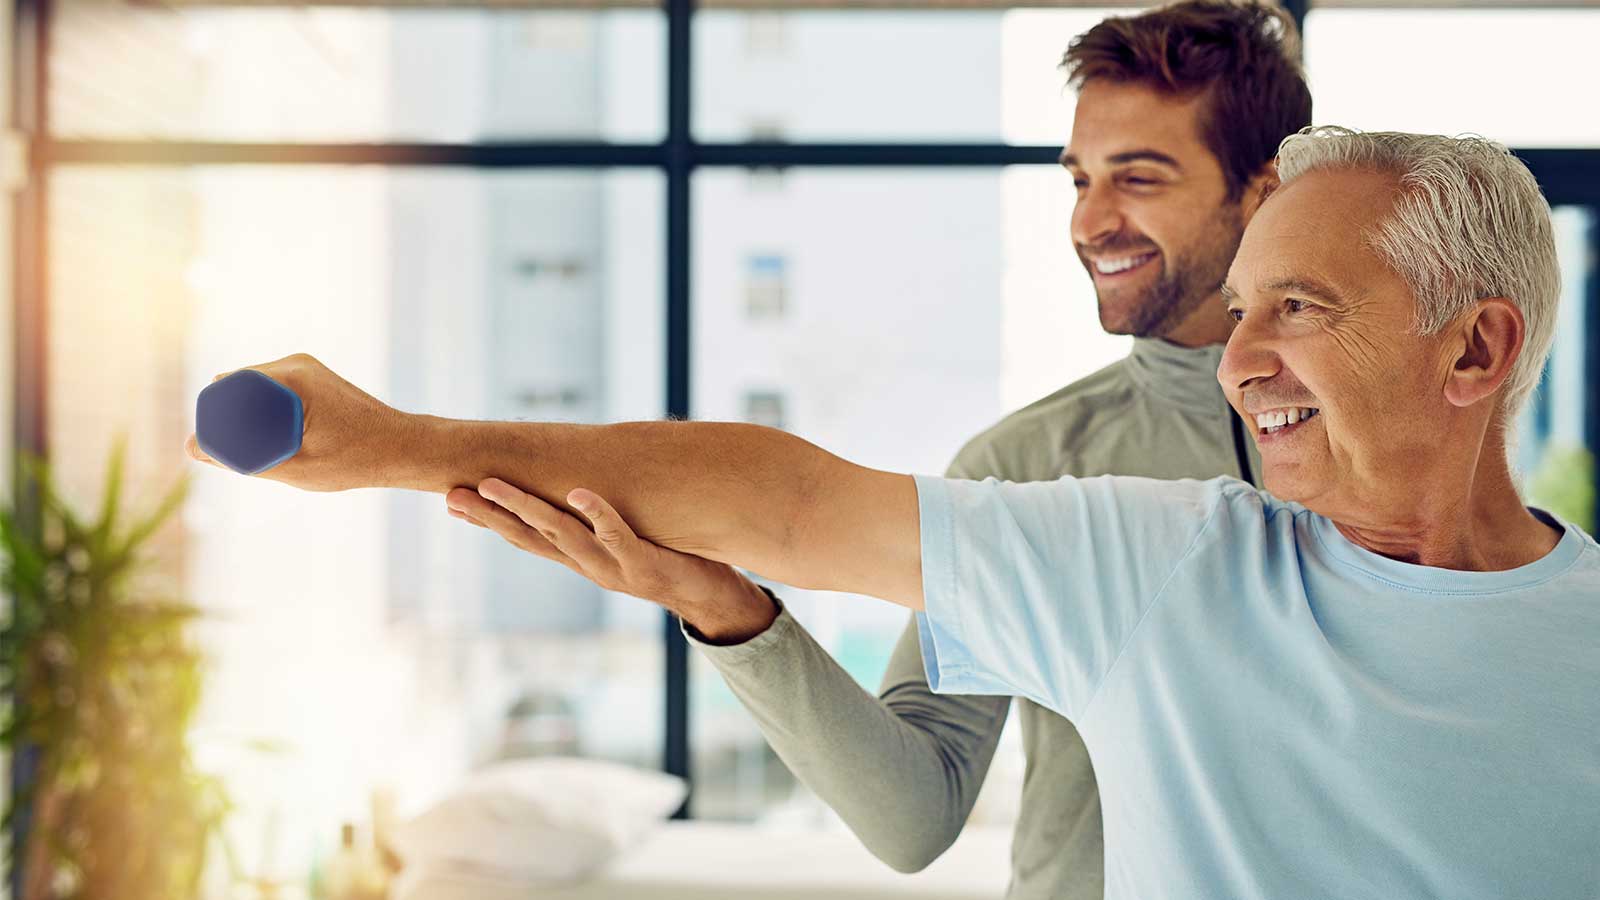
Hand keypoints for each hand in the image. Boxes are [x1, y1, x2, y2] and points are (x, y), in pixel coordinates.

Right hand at [184, 353, 406, 492]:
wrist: (403, 448)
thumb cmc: (354, 460)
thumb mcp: (293, 466)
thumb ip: (241, 459)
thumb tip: (192, 449)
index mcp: (291, 377)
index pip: (226, 389)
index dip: (213, 418)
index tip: (218, 450)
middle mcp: (296, 363)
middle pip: (237, 387)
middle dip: (229, 418)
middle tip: (238, 455)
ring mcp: (305, 367)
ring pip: (254, 389)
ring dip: (248, 416)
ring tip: (262, 449)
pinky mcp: (313, 376)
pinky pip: (272, 390)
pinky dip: (265, 412)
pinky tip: (272, 438)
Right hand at [445, 479, 779, 642]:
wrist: (711, 598)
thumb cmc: (667, 560)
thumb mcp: (622, 543)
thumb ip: (596, 523)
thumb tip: (573, 488)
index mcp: (578, 560)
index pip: (523, 539)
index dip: (487, 522)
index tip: (451, 501)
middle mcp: (587, 566)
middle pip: (529, 538)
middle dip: (489, 516)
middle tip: (453, 494)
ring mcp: (612, 568)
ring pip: (561, 534)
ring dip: (526, 509)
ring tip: (494, 485)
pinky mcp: (642, 564)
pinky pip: (616, 535)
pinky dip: (598, 513)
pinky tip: (578, 492)